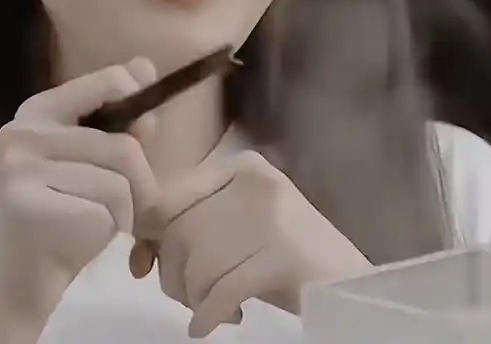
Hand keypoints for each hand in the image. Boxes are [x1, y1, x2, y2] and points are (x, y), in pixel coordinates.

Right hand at [0, 59, 159, 317]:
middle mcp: (22, 133)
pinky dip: (111, 227)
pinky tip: (83, 236)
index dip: (135, 99)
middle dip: (139, 181)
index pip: (103, 83)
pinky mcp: (32, 205)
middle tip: (128, 203)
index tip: (145, 127)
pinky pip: (107, 209)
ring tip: (100, 219)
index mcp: (36, 111)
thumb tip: (146, 66)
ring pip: (118, 180)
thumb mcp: (94, 158)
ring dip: (126, 208)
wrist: (25, 276)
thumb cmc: (67, 210)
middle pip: (122, 146)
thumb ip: (120, 118)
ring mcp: (22, 169)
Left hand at [138, 150, 370, 338]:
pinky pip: (222, 291)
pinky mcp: (283, 255)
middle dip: (173, 276)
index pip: (169, 197)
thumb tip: (137, 247)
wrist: (354, 285)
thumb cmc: (286, 259)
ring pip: (197, 264)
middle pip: (179, 233)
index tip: (143, 267)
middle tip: (193, 299)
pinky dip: (209, 315)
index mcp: (241, 165)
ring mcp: (271, 216)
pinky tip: (215, 325)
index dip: (149, 236)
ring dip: (195, 299)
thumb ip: (193, 223)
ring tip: (217, 309)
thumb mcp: (238, 226)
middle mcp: (254, 182)